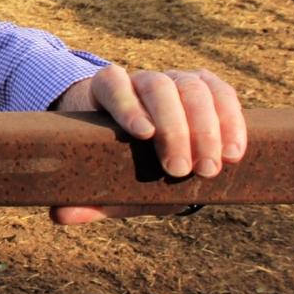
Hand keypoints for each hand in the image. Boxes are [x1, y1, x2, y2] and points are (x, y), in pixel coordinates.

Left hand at [50, 64, 245, 224]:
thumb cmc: (117, 158)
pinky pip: (223, 93)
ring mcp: (176, 79)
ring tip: (209, 169)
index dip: (127, 104)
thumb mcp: (103, 176)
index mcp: (106, 91)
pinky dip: (231, 121)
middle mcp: (141, 80)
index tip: (143, 134)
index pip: (112, 84)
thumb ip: (84, 195)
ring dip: (206, 128)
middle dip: (174, 127)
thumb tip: (60, 215)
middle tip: (181, 169)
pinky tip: (233, 153)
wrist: (144, 140)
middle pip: (158, 87)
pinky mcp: (207, 86)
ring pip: (193, 88)